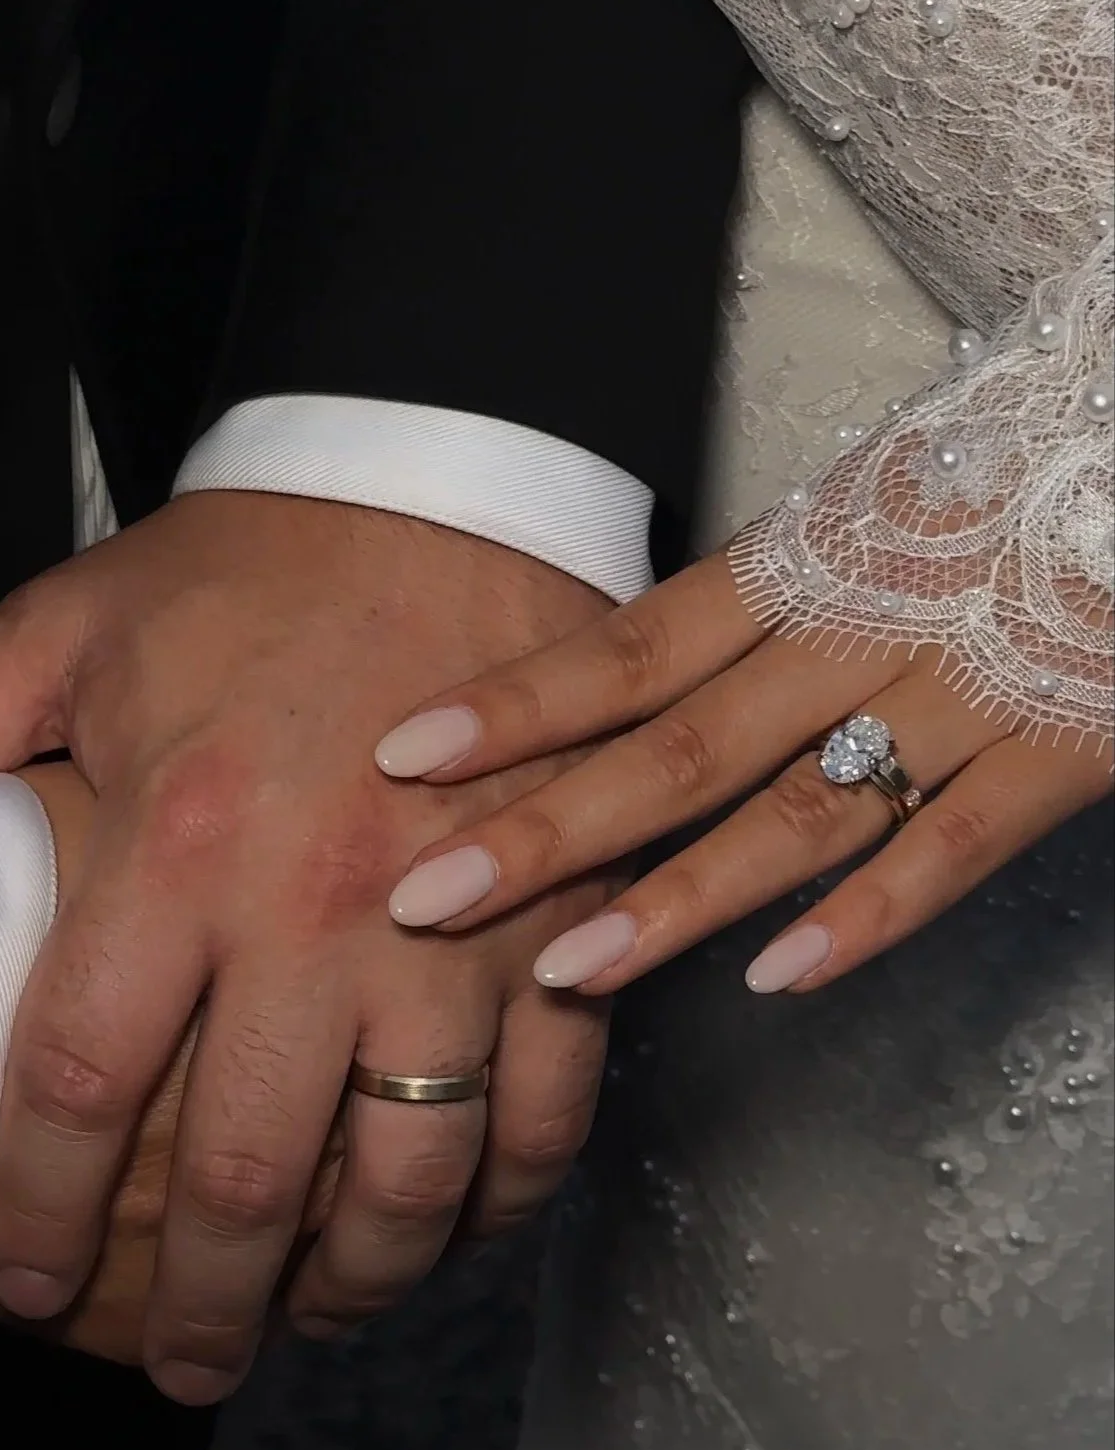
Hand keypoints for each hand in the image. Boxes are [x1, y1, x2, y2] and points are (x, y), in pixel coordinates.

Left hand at [0, 494, 609, 1399]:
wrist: (449, 488)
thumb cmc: (261, 565)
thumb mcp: (81, 622)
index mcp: (181, 847)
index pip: (87, 1083)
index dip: (49, 1211)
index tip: (33, 1284)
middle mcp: (318, 915)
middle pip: (251, 1171)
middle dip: (209, 1302)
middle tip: (187, 1367)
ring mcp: (457, 931)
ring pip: (416, 1172)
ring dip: (366, 1278)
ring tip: (319, 1320)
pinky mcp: (556, 921)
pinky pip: (551, 1104)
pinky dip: (513, 1192)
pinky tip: (465, 1228)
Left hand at [373, 547, 1112, 995]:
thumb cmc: (1013, 470)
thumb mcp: (876, 501)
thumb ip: (771, 596)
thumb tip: (629, 681)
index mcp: (809, 558)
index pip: (634, 645)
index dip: (518, 704)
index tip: (402, 754)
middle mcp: (863, 625)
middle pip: (681, 742)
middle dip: (544, 827)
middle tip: (417, 897)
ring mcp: (965, 688)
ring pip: (799, 809)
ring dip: (675, 897)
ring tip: (563, 972)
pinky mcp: (1068, 742)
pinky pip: (958, 845)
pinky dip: (869, 913)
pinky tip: (777, 978)